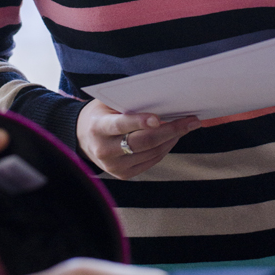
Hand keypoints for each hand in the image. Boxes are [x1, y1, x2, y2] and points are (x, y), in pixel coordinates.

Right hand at [76, 98, 200, 178]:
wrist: (83, 137)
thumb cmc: (102, 113)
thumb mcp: (108, 103)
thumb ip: (128, 103)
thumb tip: (161, 99)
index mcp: (98, 127)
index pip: (121, 125)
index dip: (139, 121)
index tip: (159, 118)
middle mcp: (105, 150)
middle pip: (142, 142)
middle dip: (170, 130)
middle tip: (191, 121)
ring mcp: (114, 166)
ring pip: (150, 152)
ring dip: (172, 139)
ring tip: (187, 126)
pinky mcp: (123, 175)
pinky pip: (151, 161)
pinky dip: (165, 148)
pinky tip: (173, 137)